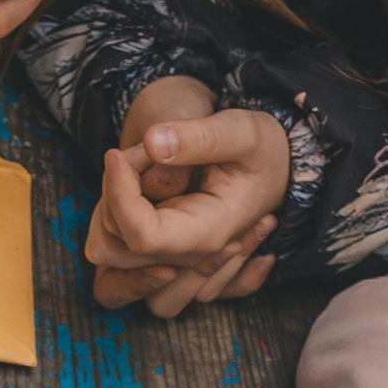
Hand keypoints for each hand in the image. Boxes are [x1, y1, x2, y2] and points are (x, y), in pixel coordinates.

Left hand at [86, 96, 289, 317]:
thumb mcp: (242, 131)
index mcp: (209, 234)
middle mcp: (187, 255)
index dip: (120, 196)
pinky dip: (116, 207)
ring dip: (111, 204)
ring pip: (110, 248)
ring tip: (144, 164)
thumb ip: (201, 137)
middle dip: (116, 194)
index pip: (141, 237)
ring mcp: (173, 256)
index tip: (118, 154)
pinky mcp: (161, 246)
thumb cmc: (262, 148)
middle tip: (144, 152)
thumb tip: (153, 143)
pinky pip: (117, 241)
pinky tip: (142, 172)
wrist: (276, 165)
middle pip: (117, 244)